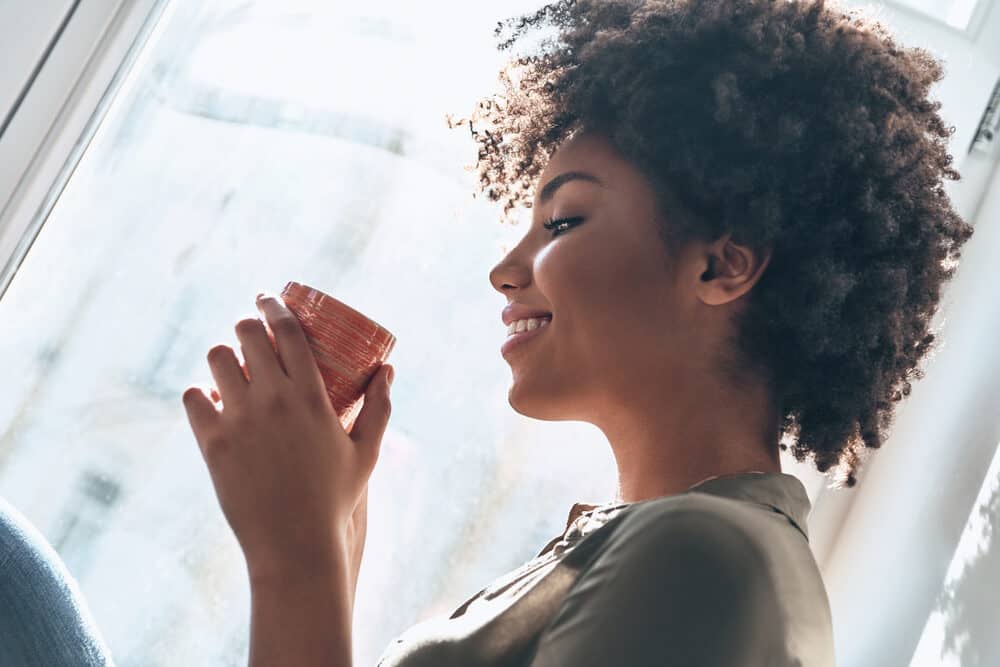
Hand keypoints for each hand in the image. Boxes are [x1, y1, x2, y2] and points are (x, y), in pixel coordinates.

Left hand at [182, 293, 393, 581]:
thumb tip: (388, 369)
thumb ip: (380, 407)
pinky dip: (199, 393)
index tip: (268, 298)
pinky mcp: (212, 444)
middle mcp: (272, 400)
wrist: (294, 545)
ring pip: (215, 359)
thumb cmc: (335, 498)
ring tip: (228, 363)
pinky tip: (208, 398)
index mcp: (310, 396)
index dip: (274, 306)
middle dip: (246, 325)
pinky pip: (192, 398)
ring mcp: (239, 420)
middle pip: (247, 335)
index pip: (287, 330)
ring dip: (221, 355)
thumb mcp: (366, 451)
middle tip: (249, 331)